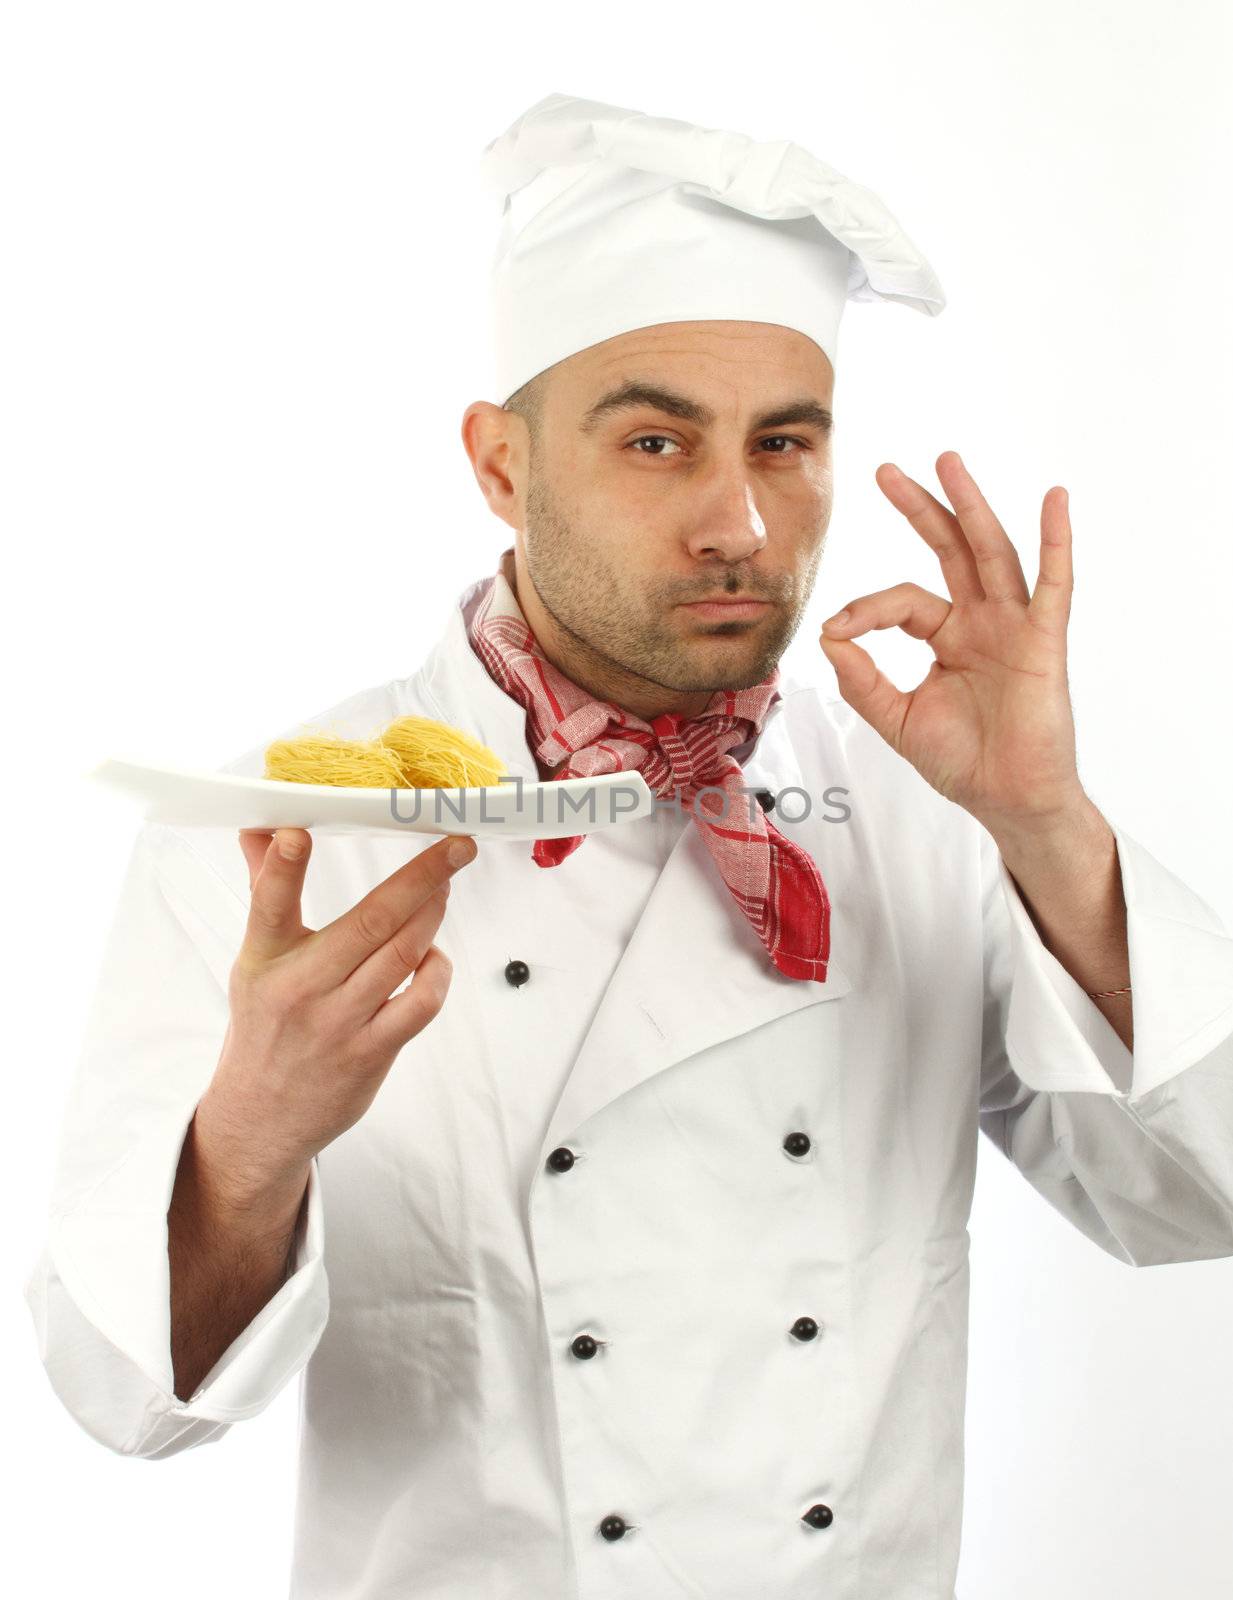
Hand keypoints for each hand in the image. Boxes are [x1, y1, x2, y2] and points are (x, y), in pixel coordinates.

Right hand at [200, 826, 477, 1189]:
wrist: (261, 1118)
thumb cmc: (264, 1028)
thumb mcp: (254, 961)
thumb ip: (266, 892)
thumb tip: (261, 830)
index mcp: (265, 958)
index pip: (269, 905)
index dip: (284, 868)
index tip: (297, 832)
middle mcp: (301, 988)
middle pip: (370, 920)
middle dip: (421, 876)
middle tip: (456, 846)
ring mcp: (339, 1022)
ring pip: (403, 954)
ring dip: (434, 915)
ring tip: (445, 888)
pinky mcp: (371, 1052)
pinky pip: (421, 1003)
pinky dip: (437, 972)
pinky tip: (433, 958)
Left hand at [818, 450, 1086, 834]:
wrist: (1006, 800)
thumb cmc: (961, 761)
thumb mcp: (895, 718)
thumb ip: (860, 679)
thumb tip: (827, 636)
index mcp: (947, 636)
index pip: (902, 600)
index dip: (866, 608)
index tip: (838, 628)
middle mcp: (981, 622)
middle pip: (949, 550)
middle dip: (920, 508)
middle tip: (884, 470)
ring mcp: (1014, 628)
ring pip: (991, 553)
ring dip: (970, 506)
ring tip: (948, 462)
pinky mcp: (1044, 643)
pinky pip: (1054, 585)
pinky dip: (1056, 542)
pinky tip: (1054, 500)